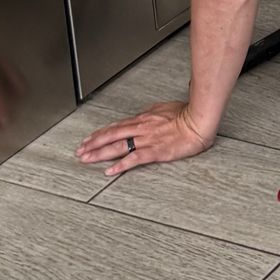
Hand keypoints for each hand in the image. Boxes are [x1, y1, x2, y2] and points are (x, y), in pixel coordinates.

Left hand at [76, 102, 214, 180]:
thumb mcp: (164, 108)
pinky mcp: (156, 151)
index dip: (100, 133)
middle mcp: (141, 128)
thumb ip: (151, 114)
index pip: (116, 126)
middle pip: (111, 135)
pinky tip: (110, 171)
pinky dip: (120, 165)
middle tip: (80, 151)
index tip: (89, 139)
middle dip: (93, 143)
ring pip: (118, 146)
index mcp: (143, 119)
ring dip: (100, 153)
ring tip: (86, 159)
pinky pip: (134, 158)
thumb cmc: (186, 113)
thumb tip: (143, 115)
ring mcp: (147, 140)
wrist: (199, 120)